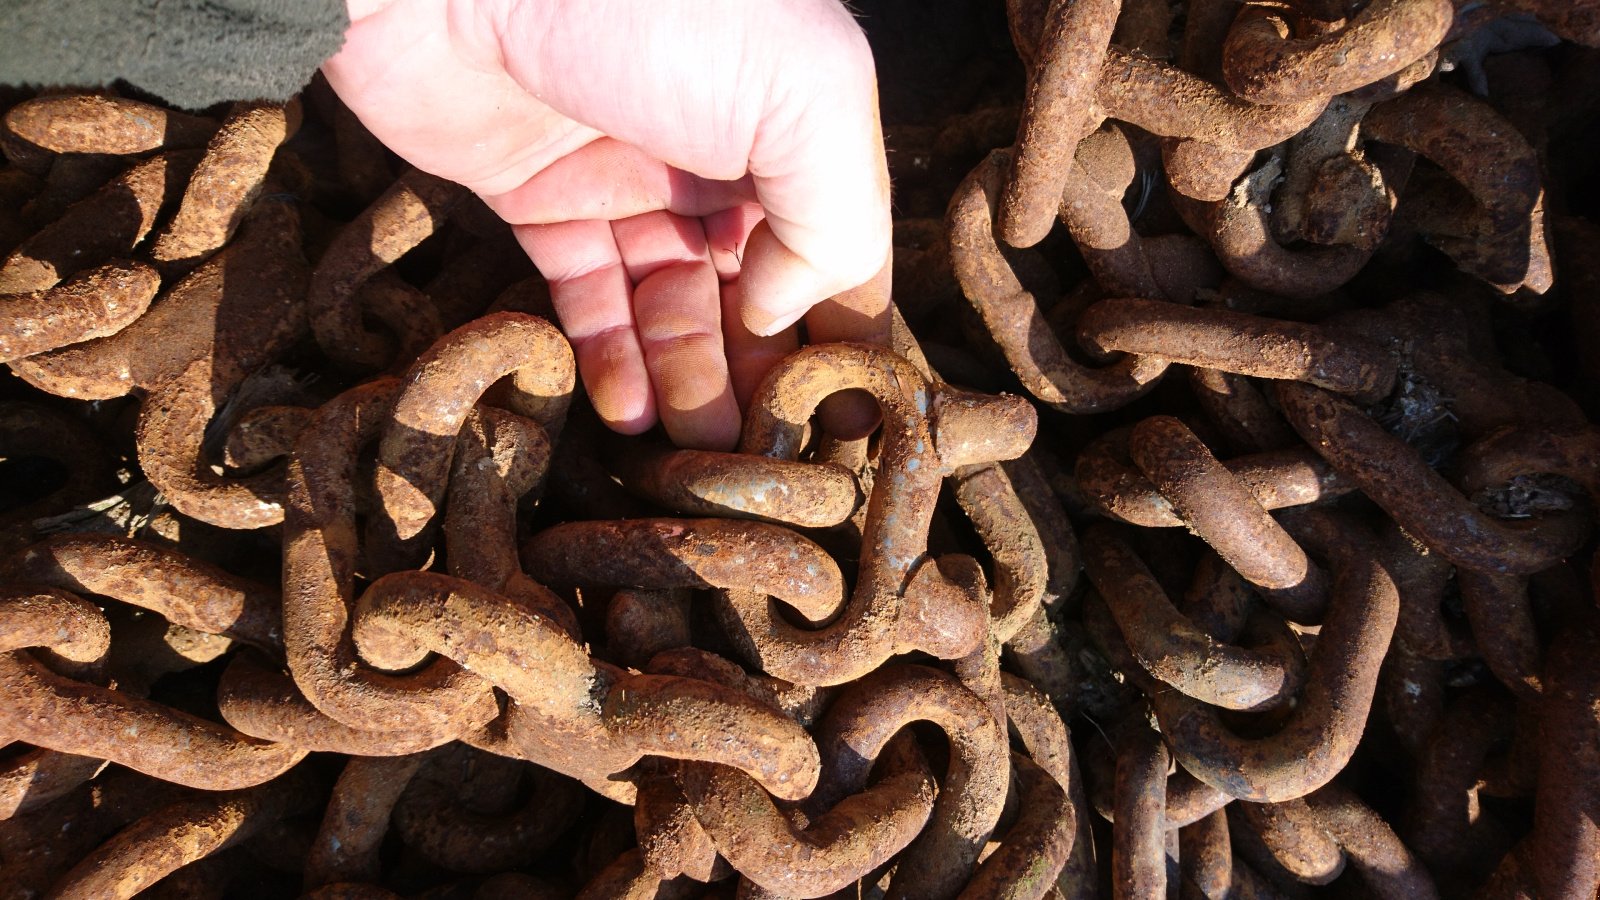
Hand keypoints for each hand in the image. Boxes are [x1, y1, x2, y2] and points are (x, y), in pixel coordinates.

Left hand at [324, 0, 892, 448]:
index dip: (847, 335)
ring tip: (696, 450)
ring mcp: (629, 177)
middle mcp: (720, 150)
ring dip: (691, 380)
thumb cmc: (653, 10)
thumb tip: (783, 313)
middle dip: (762, 374)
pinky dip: (611, 355)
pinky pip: (589, 295)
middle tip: (761, 458)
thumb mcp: (801, 94)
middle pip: (756, 290)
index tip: (849, 423)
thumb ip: (834, 216)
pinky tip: (628, 411)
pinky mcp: (540, 199)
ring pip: (675, 303)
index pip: (843, 246)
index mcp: (798, 116)